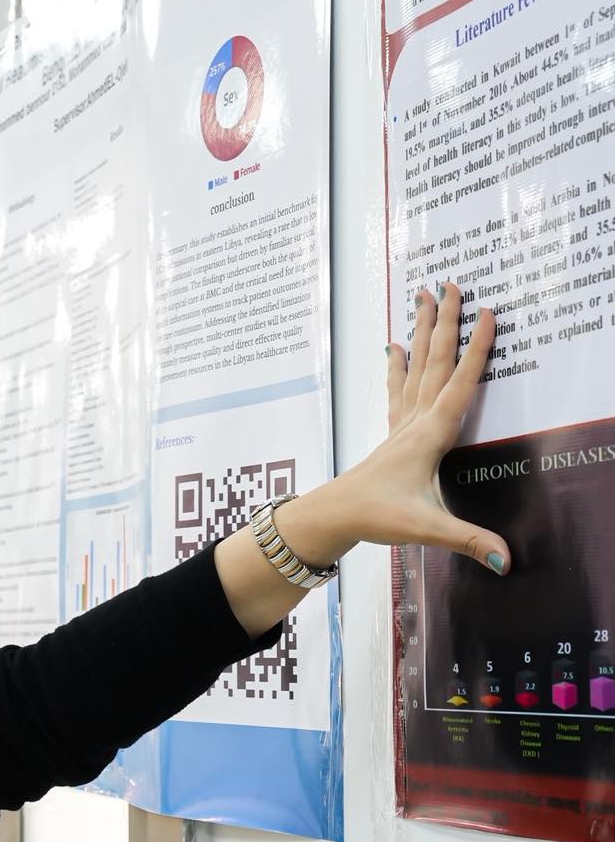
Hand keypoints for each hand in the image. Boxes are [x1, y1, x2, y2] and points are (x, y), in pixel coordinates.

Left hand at [293, 281, 510, 571]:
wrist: (334, 517)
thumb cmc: (378, 517)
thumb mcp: (426, 528)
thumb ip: (468, 540)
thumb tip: (506, 559)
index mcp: (430, 435)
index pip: (460, 382)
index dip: (477, 347)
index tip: (488, 310)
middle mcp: (415, 421)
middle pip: (435, 361)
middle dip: (444, 322)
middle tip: (449, 283)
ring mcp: (401, 424)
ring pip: (417, 367)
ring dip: (422, 332)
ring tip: (422, 297)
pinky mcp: (392, 433)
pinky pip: (399, 389)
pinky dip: (399, 365)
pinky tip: (393, 347)